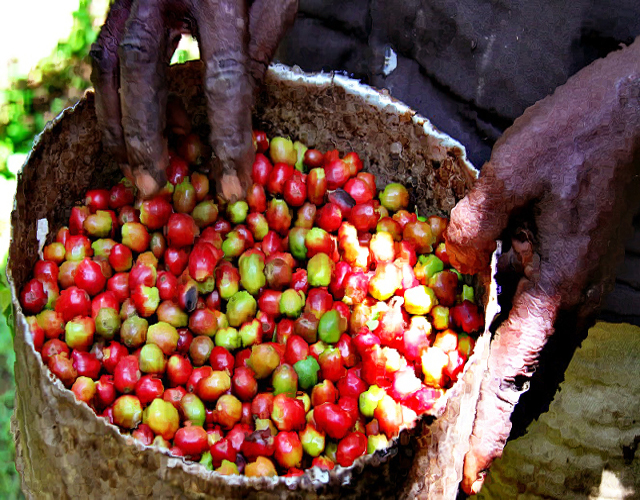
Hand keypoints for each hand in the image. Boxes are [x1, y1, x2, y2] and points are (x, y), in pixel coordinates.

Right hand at [90, 0, 297, 198]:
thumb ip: (257, 50)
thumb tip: (240, 113)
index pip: (222, 77)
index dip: (227, 137)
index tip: (232, 187)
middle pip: (141, 68)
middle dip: (145, 135)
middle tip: (153, 187)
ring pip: (109, 61)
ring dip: (117, 121)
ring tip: (132, 168)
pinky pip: (105, 50)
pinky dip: (114, 96)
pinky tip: (131, 126)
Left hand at [444, 37, 639, 494]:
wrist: (631, 112)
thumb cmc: (575, 136)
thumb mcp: (509, 173)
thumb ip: (473, 224)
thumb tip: (451, 256)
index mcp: (558, 284)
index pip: (516, 366)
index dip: (490, 415)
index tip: (474, 461)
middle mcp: (575, 298)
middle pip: (531, 374)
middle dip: (498, 415)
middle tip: (465, 452)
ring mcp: (581, 287)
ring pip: (540, 354)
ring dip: (508, 387)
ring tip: (474, 418)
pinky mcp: (577, 270)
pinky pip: (544, 324)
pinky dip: (518, 351)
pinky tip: (493, 354)